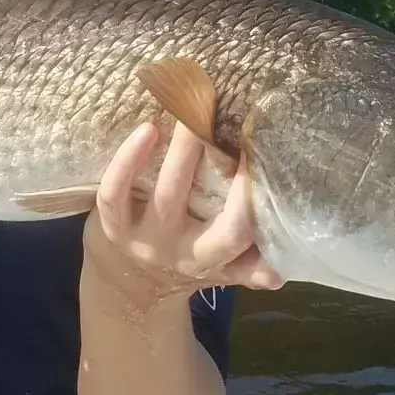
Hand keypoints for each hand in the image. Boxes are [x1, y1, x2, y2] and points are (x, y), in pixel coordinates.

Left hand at [84, 119, 284, 311]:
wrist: (135, 279)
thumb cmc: (192, 253)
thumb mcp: (224, 265)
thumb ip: (253, 261)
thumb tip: (280, 259)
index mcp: (215, 260)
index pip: (244, 235)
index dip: (256, 202)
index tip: (263, 157)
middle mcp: (184, 254)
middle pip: (222, 227)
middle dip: (236, 183)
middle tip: (248, 137)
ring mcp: (146, 241)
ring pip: (167, 197)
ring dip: (183, 153)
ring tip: (191, 116)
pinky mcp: (114, 227)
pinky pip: (115, 195)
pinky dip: (128, 161)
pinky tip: (147, 129)